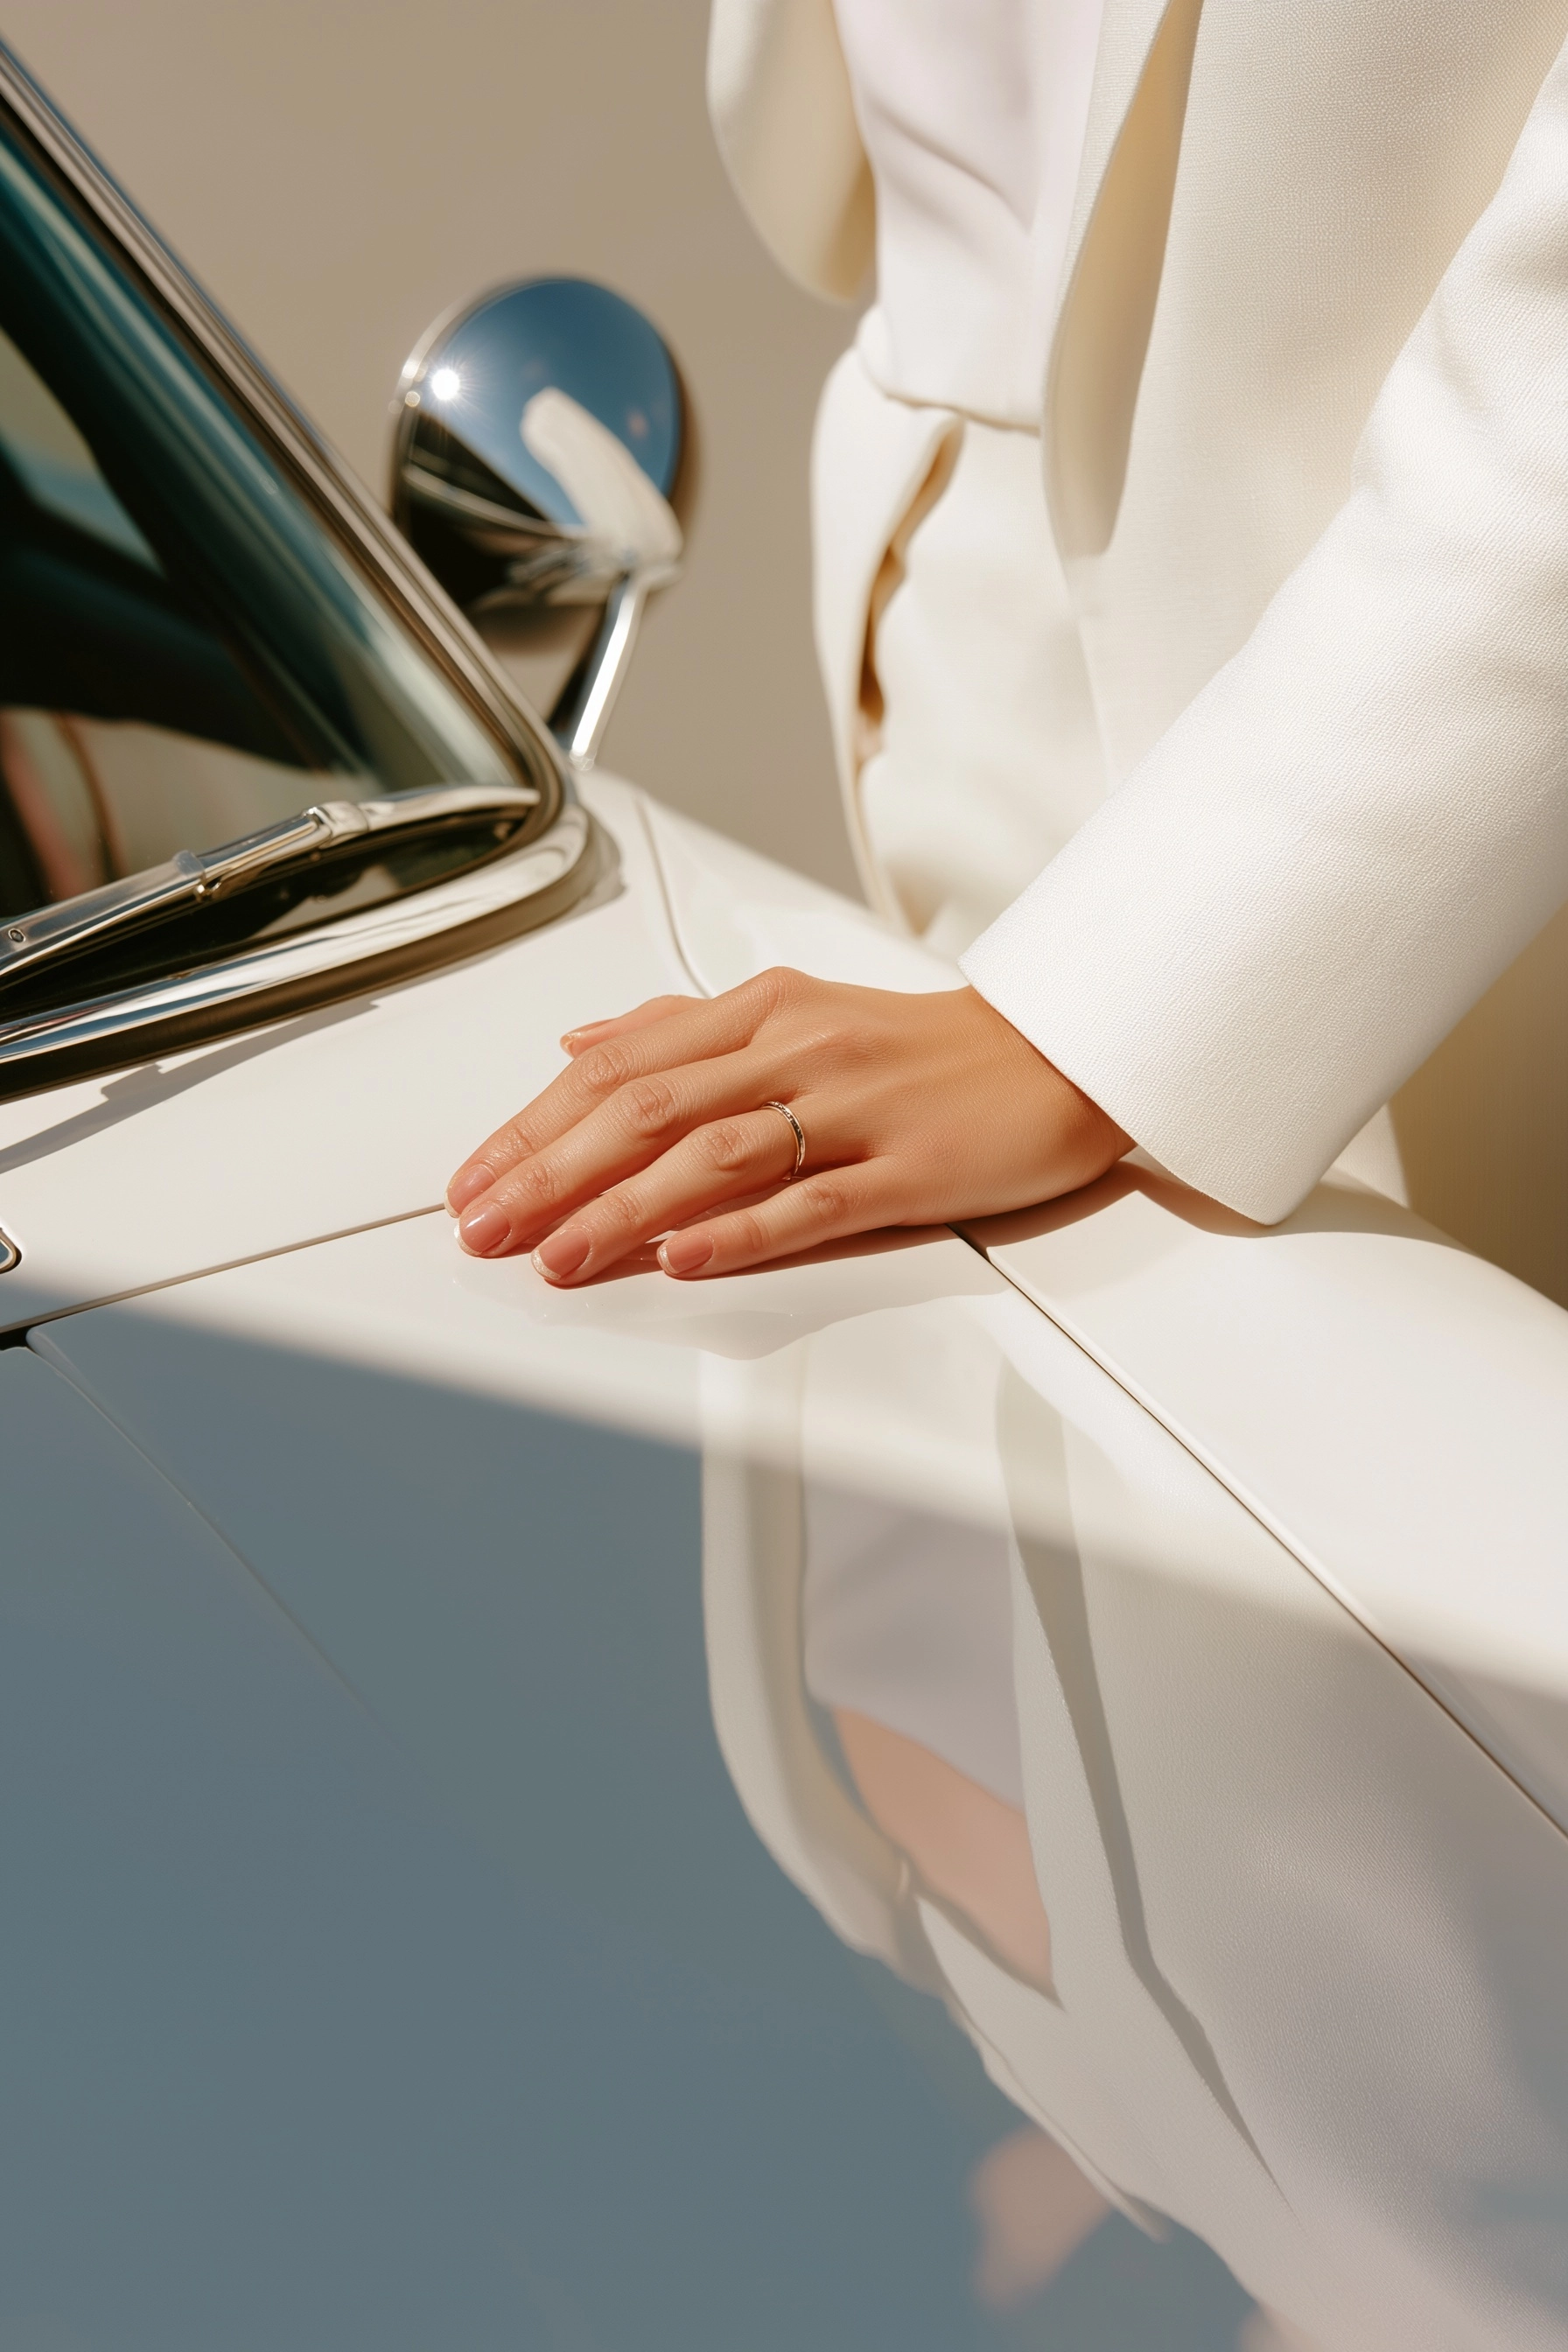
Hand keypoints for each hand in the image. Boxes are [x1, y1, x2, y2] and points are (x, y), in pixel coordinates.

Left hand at [445, 968, 1129, 1283]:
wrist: (1059, 1053)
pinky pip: (813, 1201)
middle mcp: (798, 1050)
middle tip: (484, 1228)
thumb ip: (682, 1030)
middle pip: (648, 1109)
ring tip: (557, 1255)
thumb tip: (580, 1047)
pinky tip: (681, 1256)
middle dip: (551, 1174)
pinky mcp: (909, 1167)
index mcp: (762, 1010)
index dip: (535, 1127)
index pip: (621, 1067)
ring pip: (714, 1155)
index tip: (476, 1179)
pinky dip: (739, 1230)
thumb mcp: (793, 1011)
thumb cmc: (923, 1046)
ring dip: (622, 1209)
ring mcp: (854, 1110)